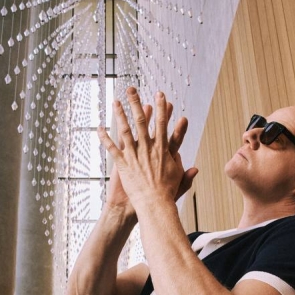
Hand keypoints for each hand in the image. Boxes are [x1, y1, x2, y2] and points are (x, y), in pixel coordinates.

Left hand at [98, 87, 197, 211]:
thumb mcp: (180, 181)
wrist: (154, 205)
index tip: (160, 95)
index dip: (161, 108)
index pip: (162, 124)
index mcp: (162, 150)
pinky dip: (105, 138)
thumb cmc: (167, 194)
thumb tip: (195, 169)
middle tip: (132, 89)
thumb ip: (187, 174)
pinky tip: (99, 128)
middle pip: (142, 121)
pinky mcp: (123, 164)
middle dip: (137, 103)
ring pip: (125, 130)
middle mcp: (148, 149)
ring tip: (115, 101)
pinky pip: (112, 148)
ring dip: (120, 114)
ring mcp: (134, 155)